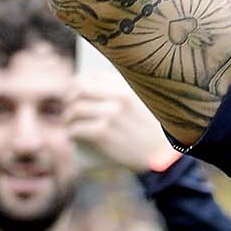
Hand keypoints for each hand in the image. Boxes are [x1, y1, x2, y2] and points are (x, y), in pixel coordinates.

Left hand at [67, 59, 179, 173]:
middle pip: (79, 89)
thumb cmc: (152, 130)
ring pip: (75, 110)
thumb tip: (97, 85)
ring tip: (70, 124)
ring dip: (68, 118)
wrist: (162, 154)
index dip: (78, 84)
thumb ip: (124, 92)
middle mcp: (118, 98)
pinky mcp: (103, 134)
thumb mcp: (143, 102)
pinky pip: (76, 129)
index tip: (74, 94)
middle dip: (68, 99)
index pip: (92, 77)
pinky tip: (74, 137)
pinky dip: (72, 133)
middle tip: (68, 109)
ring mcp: (110, 115)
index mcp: (127, 87)